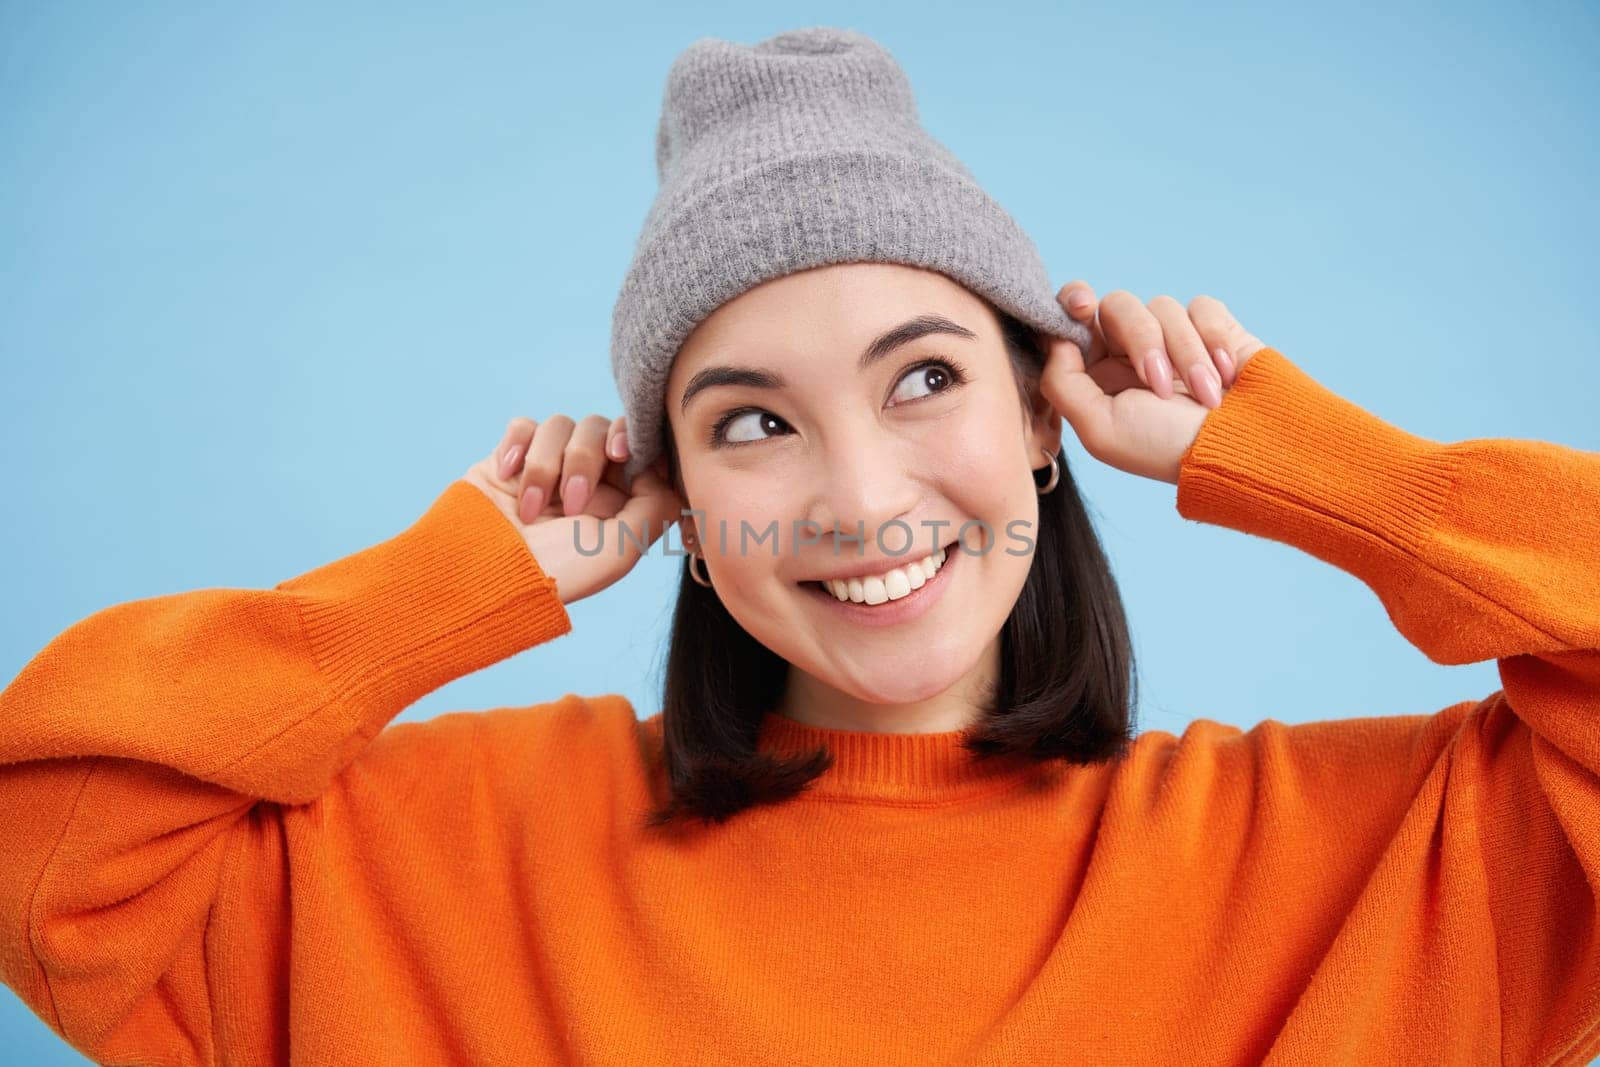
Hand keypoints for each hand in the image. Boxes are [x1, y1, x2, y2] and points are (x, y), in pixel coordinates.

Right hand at [460, 414, 685, 605]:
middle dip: (584, 460)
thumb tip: (656, 468)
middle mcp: (586, 478)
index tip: (621, 454)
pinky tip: (507, 477)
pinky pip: (523, 426)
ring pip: (560, 425)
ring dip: (545, 466)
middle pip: (598, 428)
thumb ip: (655, 505)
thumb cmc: (558, 571)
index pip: (636, 444)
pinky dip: (517, 447)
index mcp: (618, 497)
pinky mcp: (511, 459)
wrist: (487, 577)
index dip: (632, 438)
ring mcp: (547, 466)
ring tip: (530, 510)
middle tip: (571, 503)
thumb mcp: (622, 548)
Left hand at [1042, 282, 1267, 484]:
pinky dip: (1214, 340)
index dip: (1074, 301)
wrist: (1241, 450)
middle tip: (1159, 381)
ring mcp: (1172, 339)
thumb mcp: (1100, 429)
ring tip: (1205, 395)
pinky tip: (1225, 375)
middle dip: (1141, 339)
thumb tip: (1055, 338)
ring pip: (1162, 307)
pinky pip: (1202, 307)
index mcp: (1098, 373)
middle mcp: (1130, 352)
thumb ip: (1062, 383)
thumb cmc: (1166, 448)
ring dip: (1186, 354)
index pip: (1074, 319)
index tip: (1082, 306)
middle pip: (1118, 305)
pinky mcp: (1212, 329)